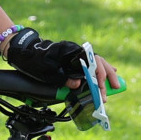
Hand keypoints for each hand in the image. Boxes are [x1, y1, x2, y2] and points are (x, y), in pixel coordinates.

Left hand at [3, 27, 121, 91]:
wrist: (24, 52)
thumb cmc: (34, 61)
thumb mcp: (46, 72)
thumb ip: (63, 78)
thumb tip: (78, 84)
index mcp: (71, 51)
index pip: (91, 62)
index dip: (98, 76)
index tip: (101, 88)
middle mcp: (76, 51)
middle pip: (98, 61)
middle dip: (107, 76)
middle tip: (114, 88)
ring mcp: (76, 54)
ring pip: (97, 62)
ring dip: (107, 73)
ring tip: (116, 84)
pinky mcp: (74, 58)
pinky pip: (92, 63)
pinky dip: (101, 68)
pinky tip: (112, 72)